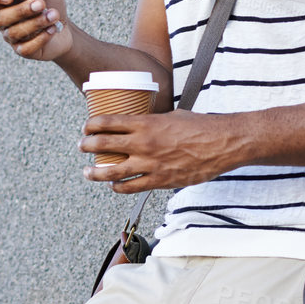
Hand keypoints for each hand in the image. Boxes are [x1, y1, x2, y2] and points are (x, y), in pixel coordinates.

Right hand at [0, 0, 72, 61]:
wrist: (65, 27)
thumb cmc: (51, 3)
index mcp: (2, 0)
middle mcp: (2, 19)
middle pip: (0, 17)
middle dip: (22, 10)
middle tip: (41, 3)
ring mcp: (11, 37)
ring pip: (15, 32)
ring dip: (36, 22)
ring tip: (53, 14)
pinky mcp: (23, 51)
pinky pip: (26, 48)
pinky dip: (41, 38)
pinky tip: (52, 28)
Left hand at [80, 110, 247, 191]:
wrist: (222, 143)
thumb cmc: (201, 127)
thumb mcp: (173, 115)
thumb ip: (153, 121)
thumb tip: (142, 125)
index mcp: (146, 123)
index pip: (108, 122)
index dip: (92, 125)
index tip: (86, 127)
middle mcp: (143, 143)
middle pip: (103, 145)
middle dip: (87, 146)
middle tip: (82, 146)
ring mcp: (150, 164)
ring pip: (111, 172)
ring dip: (95, 172)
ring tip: (88, 172)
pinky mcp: (159, 181)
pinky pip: (130, 188)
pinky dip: (117, 187)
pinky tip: (113, 186)